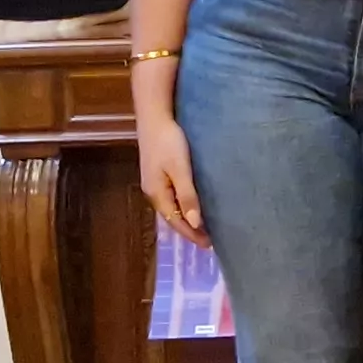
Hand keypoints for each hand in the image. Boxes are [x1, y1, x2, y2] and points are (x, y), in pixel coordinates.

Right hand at [136, 114, 206, 245]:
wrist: (154, 117)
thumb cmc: (168, 142)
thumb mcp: (180, 169)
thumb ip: (187, 195)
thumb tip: (194, 222)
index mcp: (157, 194)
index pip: (176, 222)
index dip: (192, 234)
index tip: (209, 245)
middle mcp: (153, 192)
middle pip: (172, 217)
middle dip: (189, 230)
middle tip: (209, 240)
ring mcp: (154, 183)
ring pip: (171, 208)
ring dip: (186, 219)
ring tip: (203, 227)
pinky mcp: (158, 174)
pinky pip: (171, 198)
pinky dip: (182, 206)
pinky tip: (191, 205)